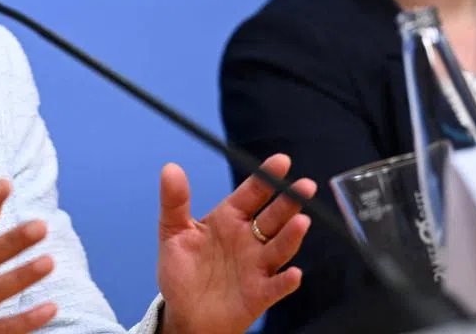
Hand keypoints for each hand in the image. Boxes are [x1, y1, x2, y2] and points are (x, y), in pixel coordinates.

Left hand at [155, 155, 315, 333]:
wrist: (185, 314)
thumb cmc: (182, 271)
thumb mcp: (173, 232)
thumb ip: (174, 201)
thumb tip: (170, 168)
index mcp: (230, 218)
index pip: (252, 193)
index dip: (266, 177)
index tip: (282, 161)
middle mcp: (249, 239)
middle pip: (274, 216)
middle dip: (290, 201)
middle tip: (305, 186)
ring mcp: (257, 266)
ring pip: (280, 247)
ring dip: (291, 236)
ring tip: (302, 221)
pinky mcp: (260, 294)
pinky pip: (276, 286)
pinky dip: (286, 281)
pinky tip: (293, 274)